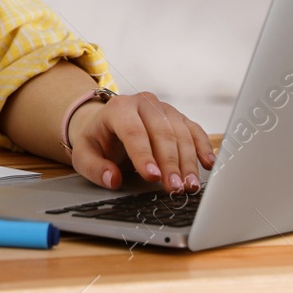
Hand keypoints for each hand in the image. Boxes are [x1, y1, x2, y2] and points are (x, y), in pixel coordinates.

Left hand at [65, 91, 213, 192]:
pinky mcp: (178, 117)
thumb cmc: (97, 141)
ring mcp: (163, 108)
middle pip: (161, 132)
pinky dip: (203, 147)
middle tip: (175, 188)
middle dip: (170, 163)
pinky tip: (208, 164)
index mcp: (118, 108)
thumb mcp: (84, 154)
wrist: (107, 124)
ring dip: (188, 161)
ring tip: (190, 185)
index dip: (144, 155)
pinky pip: (194, 130)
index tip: (153, 177)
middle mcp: (143, 103)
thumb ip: (94, 168)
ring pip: (181, 132)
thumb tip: (112, 179)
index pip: (133, 131)